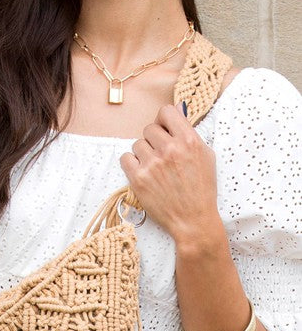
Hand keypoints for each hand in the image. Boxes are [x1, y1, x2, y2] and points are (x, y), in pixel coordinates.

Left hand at [120, 102, 219, 242]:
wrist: (193, 220)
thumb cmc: (201, 189)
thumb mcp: (206, 156)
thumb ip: (189, 133)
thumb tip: (178, 111)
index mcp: (189, 140)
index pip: (166, 111)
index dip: (164, 120)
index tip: (164, 130)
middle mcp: (170, 149)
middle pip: (149, 128)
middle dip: (154, 140)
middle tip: (161, 156)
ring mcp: (152, 164)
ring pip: (137, 144)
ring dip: (144, 154)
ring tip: (155, 169)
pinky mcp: (138, 178)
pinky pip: (125, 158)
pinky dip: (132, 165)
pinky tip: (143, 173)